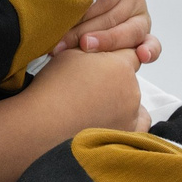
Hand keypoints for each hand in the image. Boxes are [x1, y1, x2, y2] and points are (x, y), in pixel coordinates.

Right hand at [0, 43, 146, 181]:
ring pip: (132, 102)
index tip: (98, 63)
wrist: (42, 127)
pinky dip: (127, 121)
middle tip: (88, 87)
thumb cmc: (52, 89)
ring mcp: (131, 115)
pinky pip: (138, 124)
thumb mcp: (68, 54)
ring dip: (119, 101)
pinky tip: (109, 121)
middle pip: (130, 79)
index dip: (113, 57)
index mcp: (120, 66)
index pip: (130, 53)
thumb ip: (91, 48)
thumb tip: (97, 46)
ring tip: (91, 107)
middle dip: (114, 80)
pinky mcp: (127, 135)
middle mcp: (131, 90)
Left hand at [58, 0, 160, 63]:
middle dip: (83, 31)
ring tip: (84, 48)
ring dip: (106, 42)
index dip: (81, 9)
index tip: (60, 18)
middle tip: (59, 42)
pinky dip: (150, 50)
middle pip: (110, 16)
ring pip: (128, 32)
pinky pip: (153, 44)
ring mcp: (141, 18)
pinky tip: (141, 56)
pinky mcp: (144, 37)